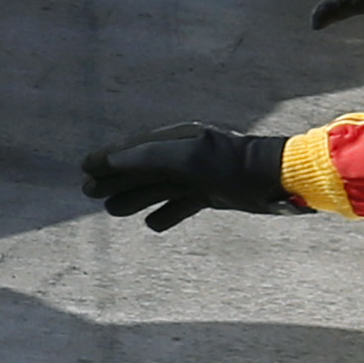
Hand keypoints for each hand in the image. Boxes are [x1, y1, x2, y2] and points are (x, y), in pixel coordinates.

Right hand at [80, 123, 300, 230]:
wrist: (279, 179)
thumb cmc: (232, 164)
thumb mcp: (186, 156)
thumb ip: (147, 156)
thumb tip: (113, 161)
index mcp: (178, 138)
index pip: (134, 147)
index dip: (108, 157)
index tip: (85, 167)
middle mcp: (186, 154)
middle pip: (142, 168)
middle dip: (115, 179)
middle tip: (88, 192)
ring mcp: (200, 175)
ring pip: (159, 187)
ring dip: (134, 198)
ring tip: (111, 210)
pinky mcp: (215, 194)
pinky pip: (182, 204)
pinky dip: (166, 213)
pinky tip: (152, 224)